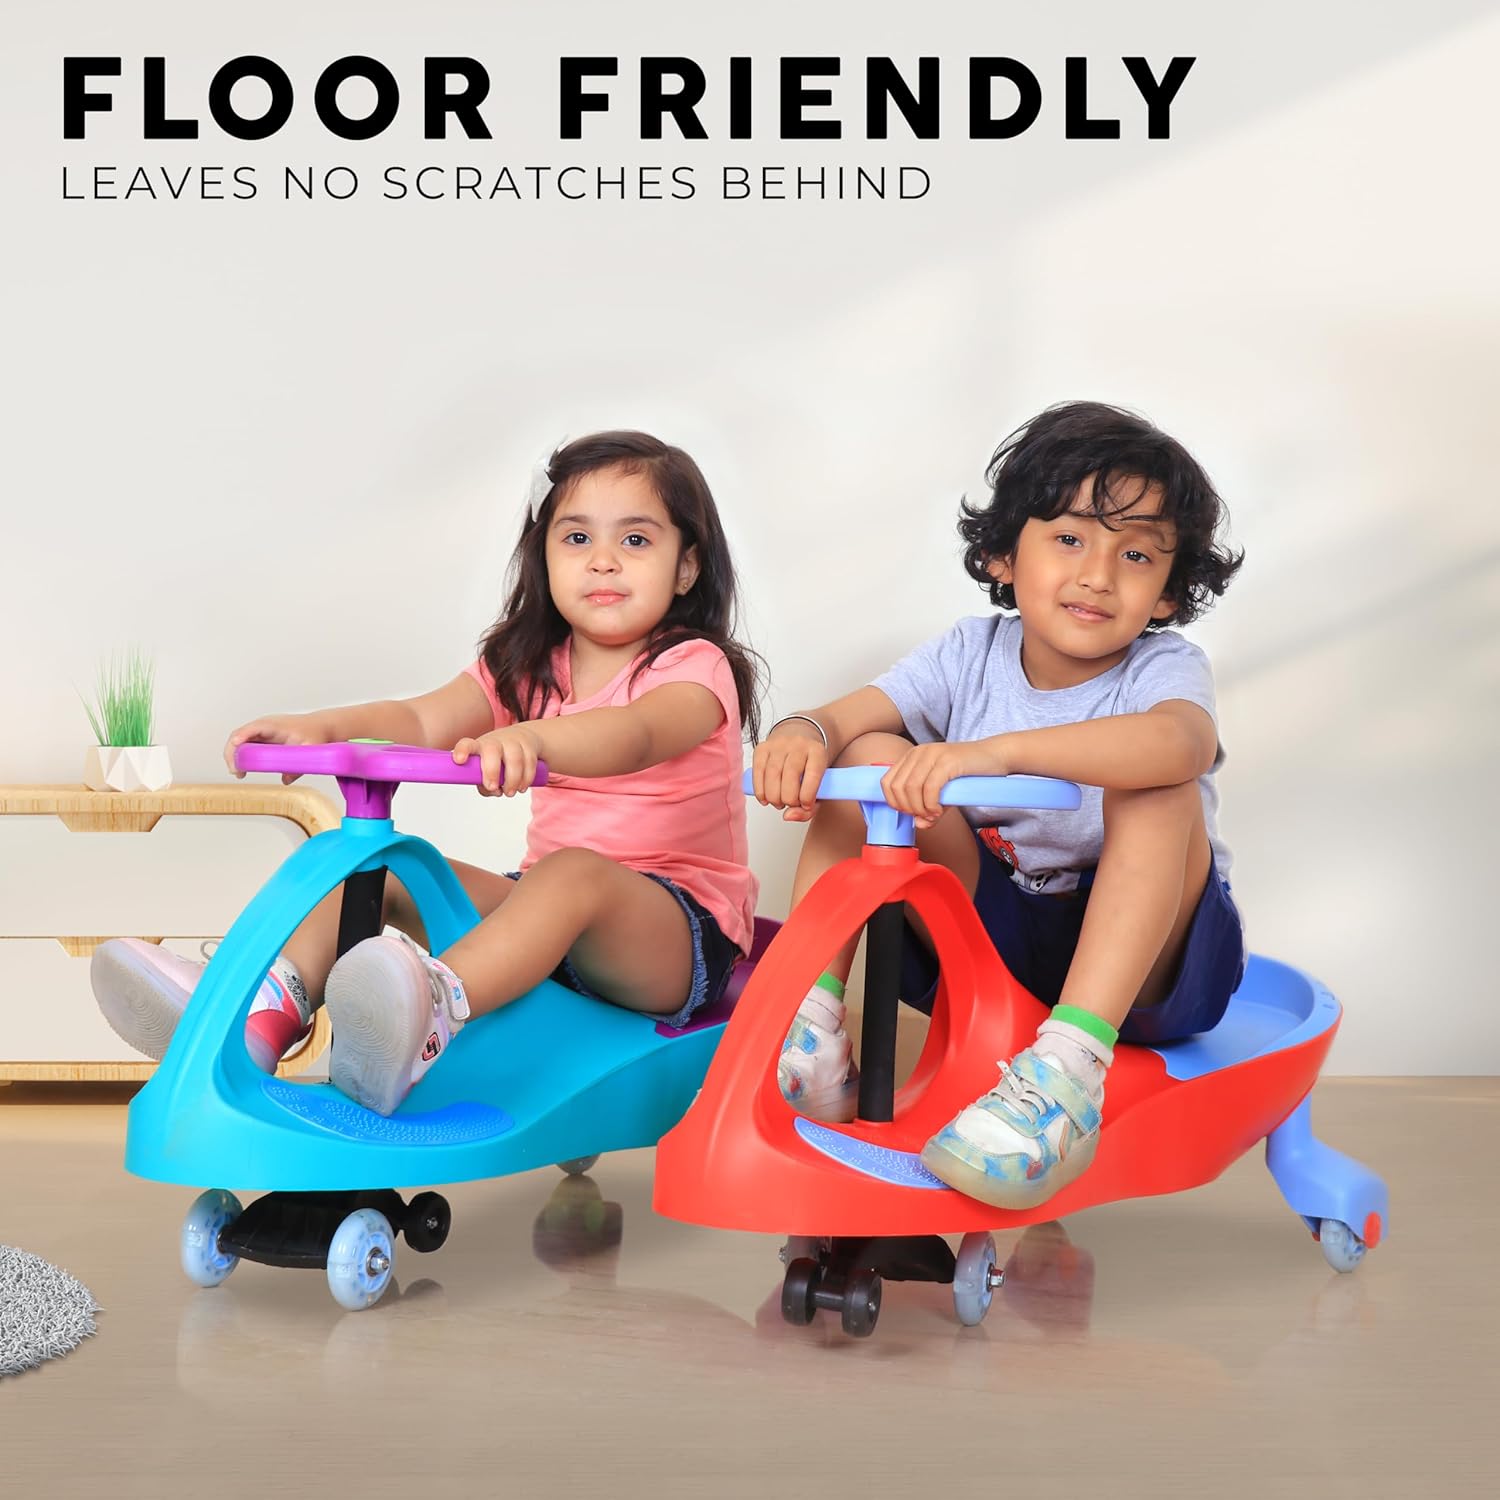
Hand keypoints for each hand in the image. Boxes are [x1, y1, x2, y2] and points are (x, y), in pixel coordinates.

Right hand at [223, 713, 328, 784]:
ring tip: (239, 773)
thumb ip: (300, 765)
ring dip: (234, 756)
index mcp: (274, 725)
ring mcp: (261, 732)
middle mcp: (263, 726)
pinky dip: (240, 757)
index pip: (253, 728)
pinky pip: (245, 745)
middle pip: (239, 735)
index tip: (235, 744)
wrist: (318, 727)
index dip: (242, 735)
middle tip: (237, 771)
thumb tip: (286, 780)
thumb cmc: (314, 733)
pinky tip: (243, 769)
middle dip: (233, 753)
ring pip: (239, 741)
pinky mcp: (261, 738)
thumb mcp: (310, 749)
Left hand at [452, 725, 543, 795]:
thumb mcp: (486, 769)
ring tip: (510, 792)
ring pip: (515, 759)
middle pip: (492, 751)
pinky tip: (522, 787)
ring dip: (513, 780)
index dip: (463, 751)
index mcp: (479, 747)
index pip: (467, 745)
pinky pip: (529, 763)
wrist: (523, 738)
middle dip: (492, 771)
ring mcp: (513, 742)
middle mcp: (494, 742)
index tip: (459, 760)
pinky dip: (526, 778)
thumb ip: (485, 784)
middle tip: (493, 788)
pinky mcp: (528, 746)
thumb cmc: (498, 758)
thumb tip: (494, 790)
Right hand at [752, 721, 829, 822]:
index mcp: (817, 751)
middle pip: (790, 776)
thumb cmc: (810, 766)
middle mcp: (798, 744)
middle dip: (789, 799)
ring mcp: (778, 744)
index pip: (813, 775)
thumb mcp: (820, 785)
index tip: (806, 805)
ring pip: (772, 775)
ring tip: (778, 802)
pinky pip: (757, 772)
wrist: (800, 736)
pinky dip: (760, 790)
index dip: (808, 796)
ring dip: (773, 797)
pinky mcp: (762, 747)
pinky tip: (766, 798)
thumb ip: (810, 808)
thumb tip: (788, 816)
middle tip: (790, 804)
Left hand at [880, 739, 1009, 827]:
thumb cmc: (967, 774)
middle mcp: (919, 753)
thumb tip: (919, 824)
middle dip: (907, 808)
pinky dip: (931, 804)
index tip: (910, 814)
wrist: (994, 756)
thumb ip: (928, 808)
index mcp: (912, 757)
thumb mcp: (943, 792)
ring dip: (920, 808)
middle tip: (924, 816)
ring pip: (911, 788)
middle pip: (897, 787)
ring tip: (933, 814)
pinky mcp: (947, 761)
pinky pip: (930, 787)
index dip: (894, 803)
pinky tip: (940, 810)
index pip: (887, 782)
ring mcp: (932, 754)